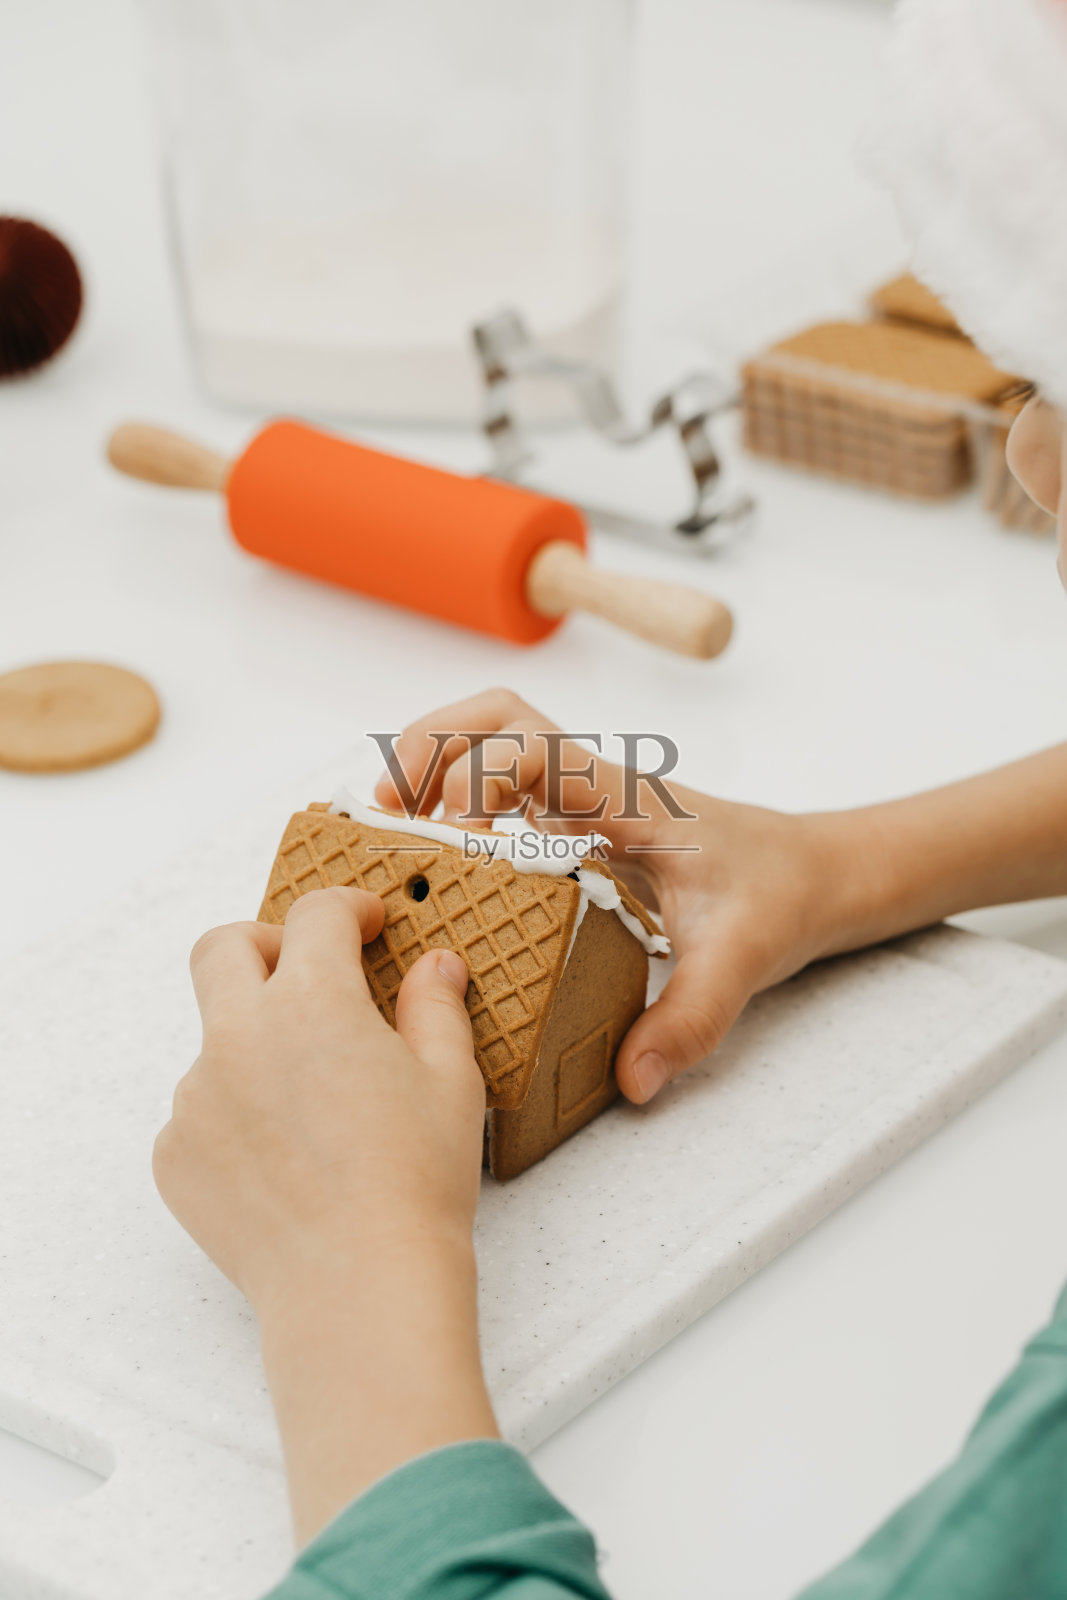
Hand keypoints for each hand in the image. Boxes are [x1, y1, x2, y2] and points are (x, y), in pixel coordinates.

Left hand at [154, 887, 497, 1543]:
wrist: (357, 1288)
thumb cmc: (415, 1184)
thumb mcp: (449, 1080)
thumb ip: (435, 1007)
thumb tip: (434, 966)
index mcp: (311, 1002)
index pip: (316, 916)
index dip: (346, 909)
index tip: (364, 922)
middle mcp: (238, 1036)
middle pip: (221, 948)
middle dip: (262, 944)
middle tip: (305, 973)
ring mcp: (195, 1097)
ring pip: (215, 1041)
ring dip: (257, 1048)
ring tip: (316, 1110)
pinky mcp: (174, 1155)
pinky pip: (200, 1113)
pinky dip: (237, 1117)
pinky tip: (287, 1161)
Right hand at [374, 689, 877, 1103]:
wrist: (814, 873)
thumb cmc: (780, 896)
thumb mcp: (742, 961)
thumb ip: (689, 1019)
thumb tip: (632, 1078)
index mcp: (629, 799)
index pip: (537, 746)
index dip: (480, 776)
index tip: (454, 836)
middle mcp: (598, 784)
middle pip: (498, 716)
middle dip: (432, 746)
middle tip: (388, 811)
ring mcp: (584, 796)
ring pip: (494, 736)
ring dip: (436, 761)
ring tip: (392, 821)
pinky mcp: (577, 819)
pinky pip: (503, 783)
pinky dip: (456, 794)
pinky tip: (435, 849)